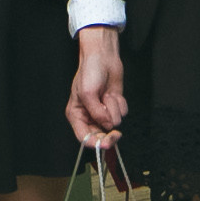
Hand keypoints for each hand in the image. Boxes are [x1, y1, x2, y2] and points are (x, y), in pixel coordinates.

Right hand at [67, 25, 126, 147]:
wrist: (104, 57)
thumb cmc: (90, 71)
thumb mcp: (88, 93)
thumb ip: (97, 112)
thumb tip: (108, 125)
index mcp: (77, 115)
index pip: (84, 137)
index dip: (95, 143)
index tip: (106, 142)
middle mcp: (90, 115)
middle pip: (101, 135)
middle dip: (109, 132)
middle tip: (116, 133)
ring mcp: (103, 111)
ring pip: (115, 122)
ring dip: (114, 108)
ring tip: (107, 95)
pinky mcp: (114, 105)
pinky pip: (122, 112)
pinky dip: (120, 103)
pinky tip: (113, 92)